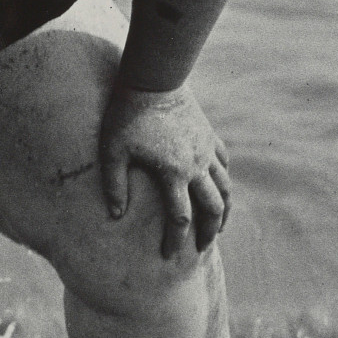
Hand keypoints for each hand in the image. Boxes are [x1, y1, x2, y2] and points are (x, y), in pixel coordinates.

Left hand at [99, 82, 231, 257]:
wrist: (153, 80)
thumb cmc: (127, 115)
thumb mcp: (113, 150)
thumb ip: (114, 184)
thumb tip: (116, 215)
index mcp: (173, 173)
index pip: (179, 219)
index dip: (175, 241)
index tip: (169, 257)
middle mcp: (196, 166)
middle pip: (212, 208)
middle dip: (208, 232)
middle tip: (202, 248)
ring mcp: (206, 150)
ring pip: (225, 188)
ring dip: (224, 209)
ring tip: (219, 225)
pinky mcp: (209, 135)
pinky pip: (223, 162)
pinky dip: (223, 178)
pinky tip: (218, 186)